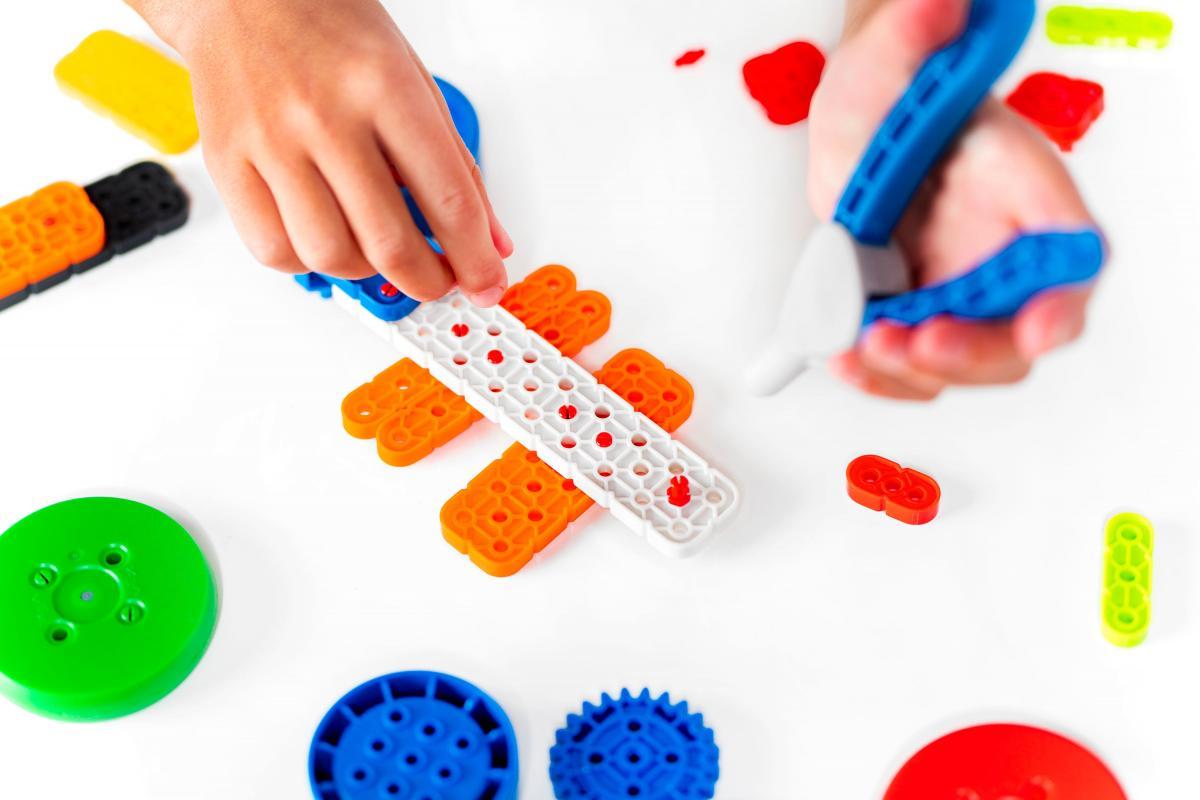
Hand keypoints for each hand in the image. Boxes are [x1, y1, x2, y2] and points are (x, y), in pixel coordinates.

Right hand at [133, 0, 511, 304]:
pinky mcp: (227, 162)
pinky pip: (272, 249)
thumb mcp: (415, 81)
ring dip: (368, 273)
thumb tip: (491, 239)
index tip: (487, 283)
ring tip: (381, 252)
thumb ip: (457, 165)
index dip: (474, 258)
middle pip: (388, 242)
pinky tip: (327, 239)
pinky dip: (309, 263)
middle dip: (428, 281)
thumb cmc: (330, 29)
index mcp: (383, 87)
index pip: (446, 199)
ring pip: (328, 256)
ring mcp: (270, 142)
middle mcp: (323, 116)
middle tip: (441, 282)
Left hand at [809, 0, 1098, 399]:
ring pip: (964, 361)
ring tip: (856, 346)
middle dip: (971, 350)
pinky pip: (911, 367)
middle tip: (914, 340)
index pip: (1068, 248)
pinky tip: (841, 356)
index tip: (1042, 325)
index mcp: (1019, 186)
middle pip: (1020, 328)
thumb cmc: (894, 97)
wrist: (860, 131)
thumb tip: (938, 6)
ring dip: (912, 370)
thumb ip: (917, 36)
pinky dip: (878, 374)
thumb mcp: (891, 58)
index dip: (1062, 294)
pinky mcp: (917, 315)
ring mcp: (961, 288)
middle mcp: (1002, 249)